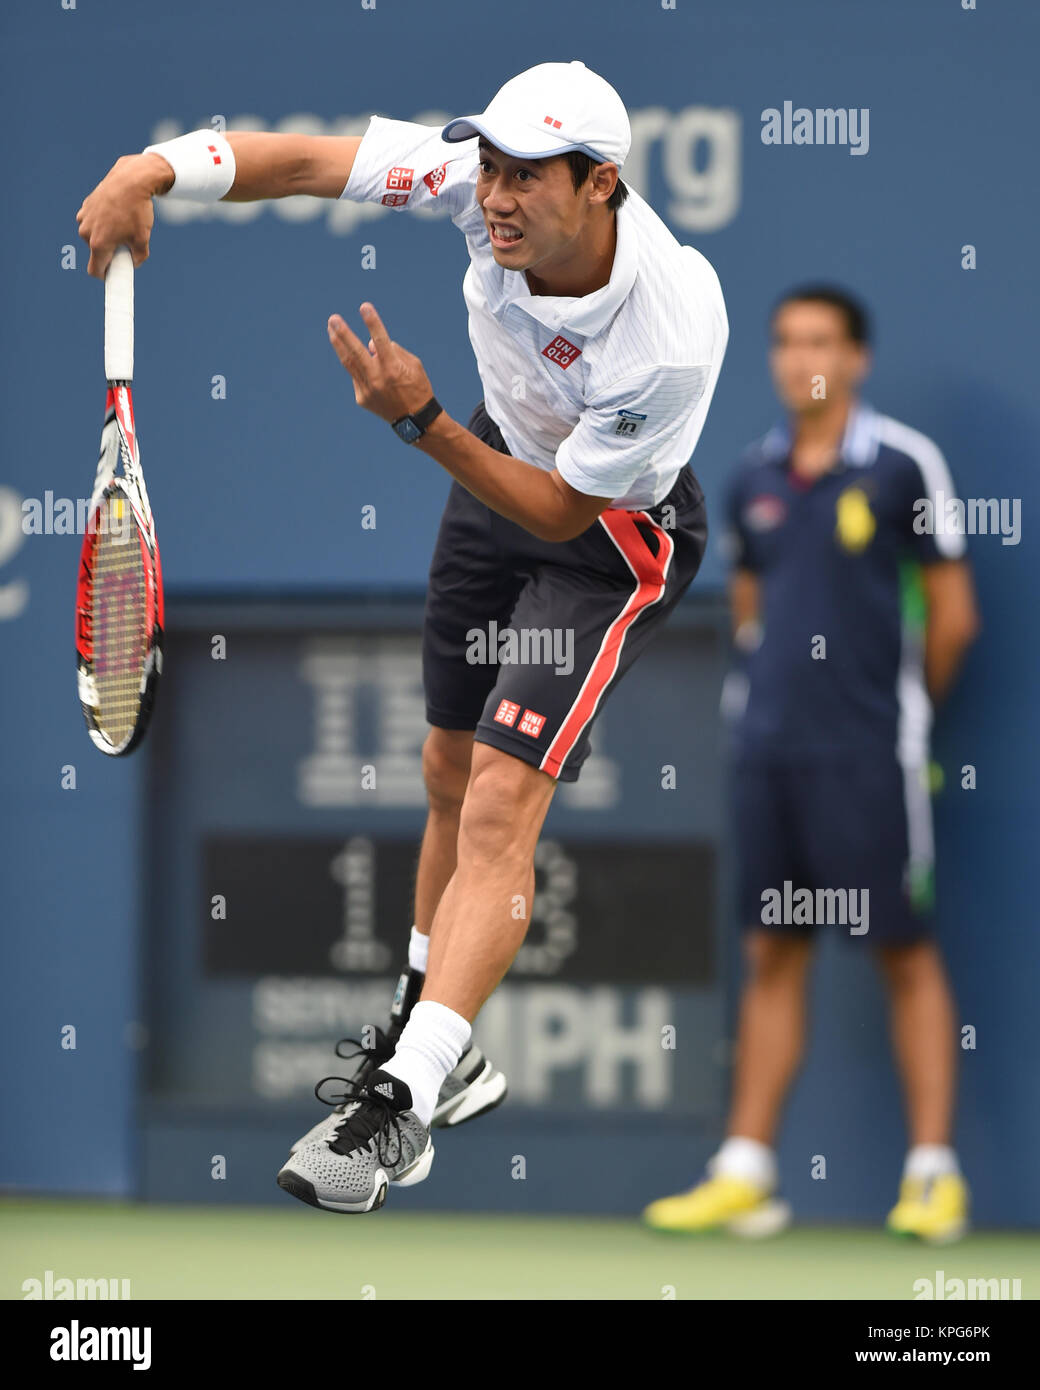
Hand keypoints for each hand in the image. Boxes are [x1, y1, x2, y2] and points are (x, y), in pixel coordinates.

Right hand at [76, 154, 169, 278]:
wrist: (130, 180)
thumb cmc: (137, 211)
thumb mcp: (142, 239)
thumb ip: (137, 258)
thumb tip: (133, 263)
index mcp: (99, 244)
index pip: (95, 271)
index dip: (105, 276)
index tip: (113, 274)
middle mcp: (86, 232)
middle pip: (96, 252)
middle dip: (109, 251)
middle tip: (125, 243)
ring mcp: (84, 218)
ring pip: (94, 235)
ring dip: (105, 235)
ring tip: (122, 224)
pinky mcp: (85, 206)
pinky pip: (93, 221)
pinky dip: (103, 221)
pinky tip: (116, 212)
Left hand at [327, 303, 435, 423]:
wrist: (416, 421)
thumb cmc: (418, 387)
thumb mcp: (414, 365)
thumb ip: (393, 350)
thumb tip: (370, 343)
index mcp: (393, 368)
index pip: (380, 340)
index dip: (372, 322)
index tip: (364, 307)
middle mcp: (377, 379)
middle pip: (356, 352)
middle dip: (343, 333)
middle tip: (333, 319)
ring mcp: (367, 390)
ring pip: (349, 363)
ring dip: (339, 345)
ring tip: (331, 329)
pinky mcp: (362, 398)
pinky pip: (356, 376)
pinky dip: (356, 366)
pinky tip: (358, 360)